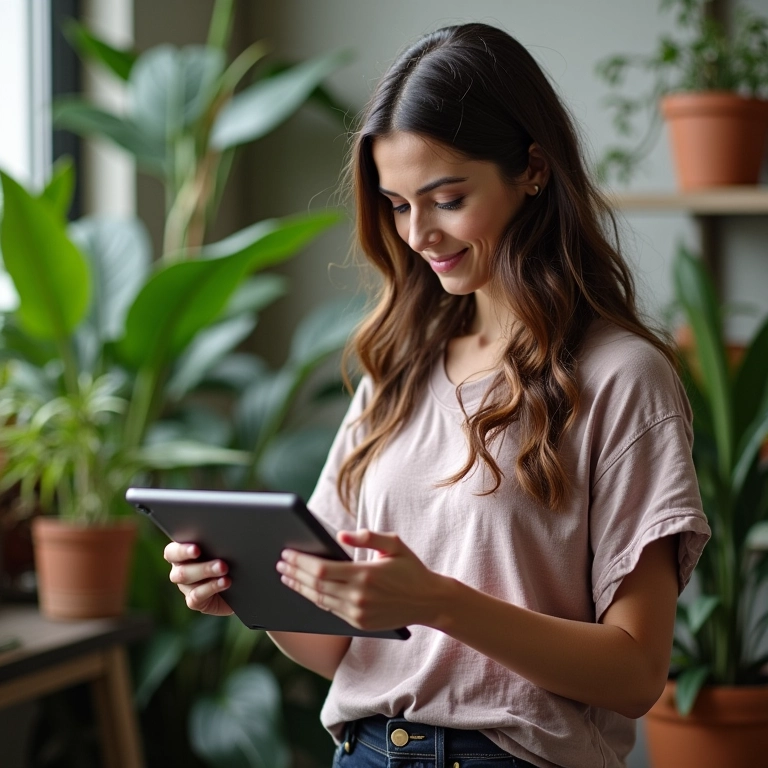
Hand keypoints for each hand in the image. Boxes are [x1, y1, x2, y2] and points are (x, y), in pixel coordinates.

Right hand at [164, 542, 232, 615]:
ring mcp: (185, 587)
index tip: (197, 549)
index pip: (172, 552)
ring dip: (207, 573)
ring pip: (188, 581)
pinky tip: (225, 582)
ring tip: (225, 570)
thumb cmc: (228, 558)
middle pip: (181, 569)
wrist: (238, 584)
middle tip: (221, 563)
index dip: (182, 551)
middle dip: (202, 566)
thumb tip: (222, 535)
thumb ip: (215, 542)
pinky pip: (196, 596)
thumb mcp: (222, 548)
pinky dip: (212, 587)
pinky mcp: (194, 601)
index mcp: (182, 553)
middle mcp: (180, 570)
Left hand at [276, 529, 448, 631]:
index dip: (301, 562)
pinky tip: (306, 590)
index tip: (287, 554)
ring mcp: (358, 613)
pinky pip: (330, 610)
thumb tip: (342, 535)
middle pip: (315, 585)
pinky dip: (315, 599)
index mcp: (365, 575)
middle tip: (279, 563)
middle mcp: (359, 597)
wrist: (429, 601)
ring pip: (320, 600)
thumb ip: (368, 536)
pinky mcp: (359, 624)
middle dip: (295, 573)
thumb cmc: (411, 568)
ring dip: (300, 588)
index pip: (322, 570)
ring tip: (286, 576)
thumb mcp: (394, 545)